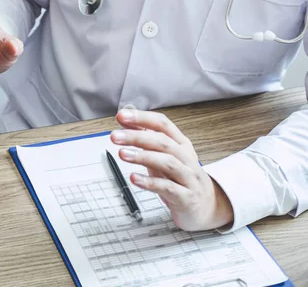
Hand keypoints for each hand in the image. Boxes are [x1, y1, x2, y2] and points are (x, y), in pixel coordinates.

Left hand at [110, 109, 233, 231]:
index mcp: (181, 145)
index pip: (163, 125)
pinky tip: (134, 178)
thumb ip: (147, 141)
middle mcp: (187, 159)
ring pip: (168, 163)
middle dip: (137, 136)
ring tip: (122, 154)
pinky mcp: (186, 198)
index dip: (142, 118)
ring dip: (143, 156)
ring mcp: (189, 179)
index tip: (122, 116)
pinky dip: (149, 182)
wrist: (208, 208)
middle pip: (163, 142)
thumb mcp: (165, 158)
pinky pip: (168, 188)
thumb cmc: (182, 180)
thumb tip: (127, 122)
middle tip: (115, 136)